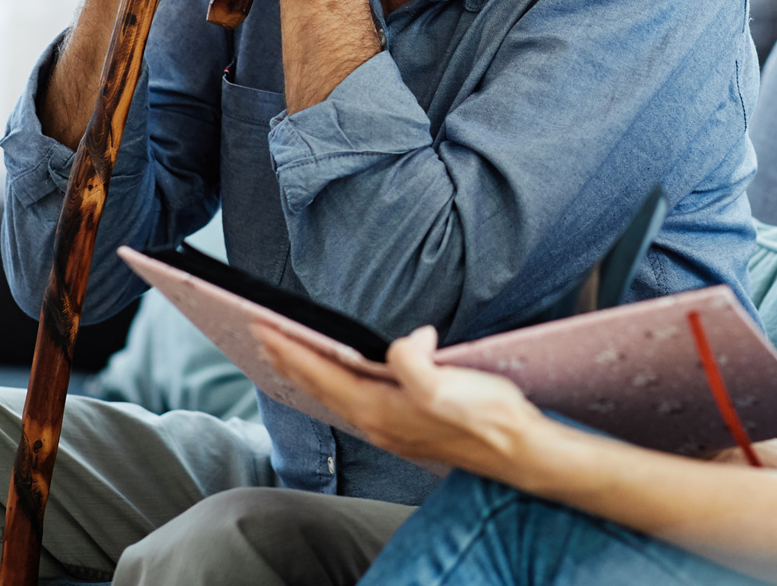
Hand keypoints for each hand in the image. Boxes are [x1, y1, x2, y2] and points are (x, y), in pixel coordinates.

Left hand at [257, 324, 547, 477]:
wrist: (518, 451)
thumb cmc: (486, 417)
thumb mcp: (446, 384)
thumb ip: (413, 362)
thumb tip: (405, 341)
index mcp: (378, 409)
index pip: (321, 373)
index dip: (289, 348)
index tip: (260, 325)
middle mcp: (376, 423)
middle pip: (318, 387)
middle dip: (286, 360)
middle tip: (258, 334)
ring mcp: (389, 429)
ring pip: (333, 396)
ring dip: (306, 374)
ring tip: (286, 354)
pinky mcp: (405, 428)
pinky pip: (353, 402)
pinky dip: (333, 385)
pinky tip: (338, 379)